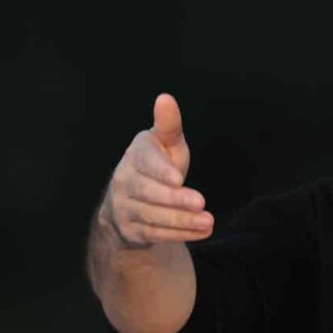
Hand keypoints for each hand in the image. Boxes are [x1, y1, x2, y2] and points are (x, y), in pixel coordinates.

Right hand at [101, 94, 213, 246]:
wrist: (129, 201)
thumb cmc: (157, 164)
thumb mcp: (165, 144)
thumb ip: (168, 125)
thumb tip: (165, 98)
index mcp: (135, 156)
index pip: (145, 163)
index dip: (160, 171)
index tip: (178, 178)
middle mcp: (124, 182)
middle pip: (150, 193)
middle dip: (176, 200)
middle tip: (201, 202)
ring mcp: (124, 208)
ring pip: (153, 217)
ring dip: (182, 221)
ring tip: (208, 221)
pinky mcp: (131, 230)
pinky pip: (155, 234)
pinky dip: (181, 234)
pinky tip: (202, 231)